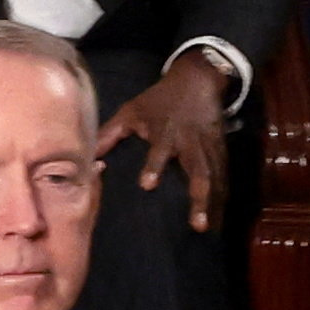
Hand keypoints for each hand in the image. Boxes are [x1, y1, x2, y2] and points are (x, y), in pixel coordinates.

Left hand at [96, 56, 231, 232]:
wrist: (197, 80)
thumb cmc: (158, 99)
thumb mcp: (131, 110)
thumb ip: (109, 133)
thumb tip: (86, 154)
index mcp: (166, 133)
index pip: (160, 151)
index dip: (154, 166)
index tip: (147, 185)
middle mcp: (189, 143)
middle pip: (198, 172)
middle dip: (200, 198)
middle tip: (198, 225)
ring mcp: (208, 148)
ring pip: (215, 178)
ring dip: (214, 204)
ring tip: (211, 229)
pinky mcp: (220, 151)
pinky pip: (223, 177)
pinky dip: (223, 197)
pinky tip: (221, 219)